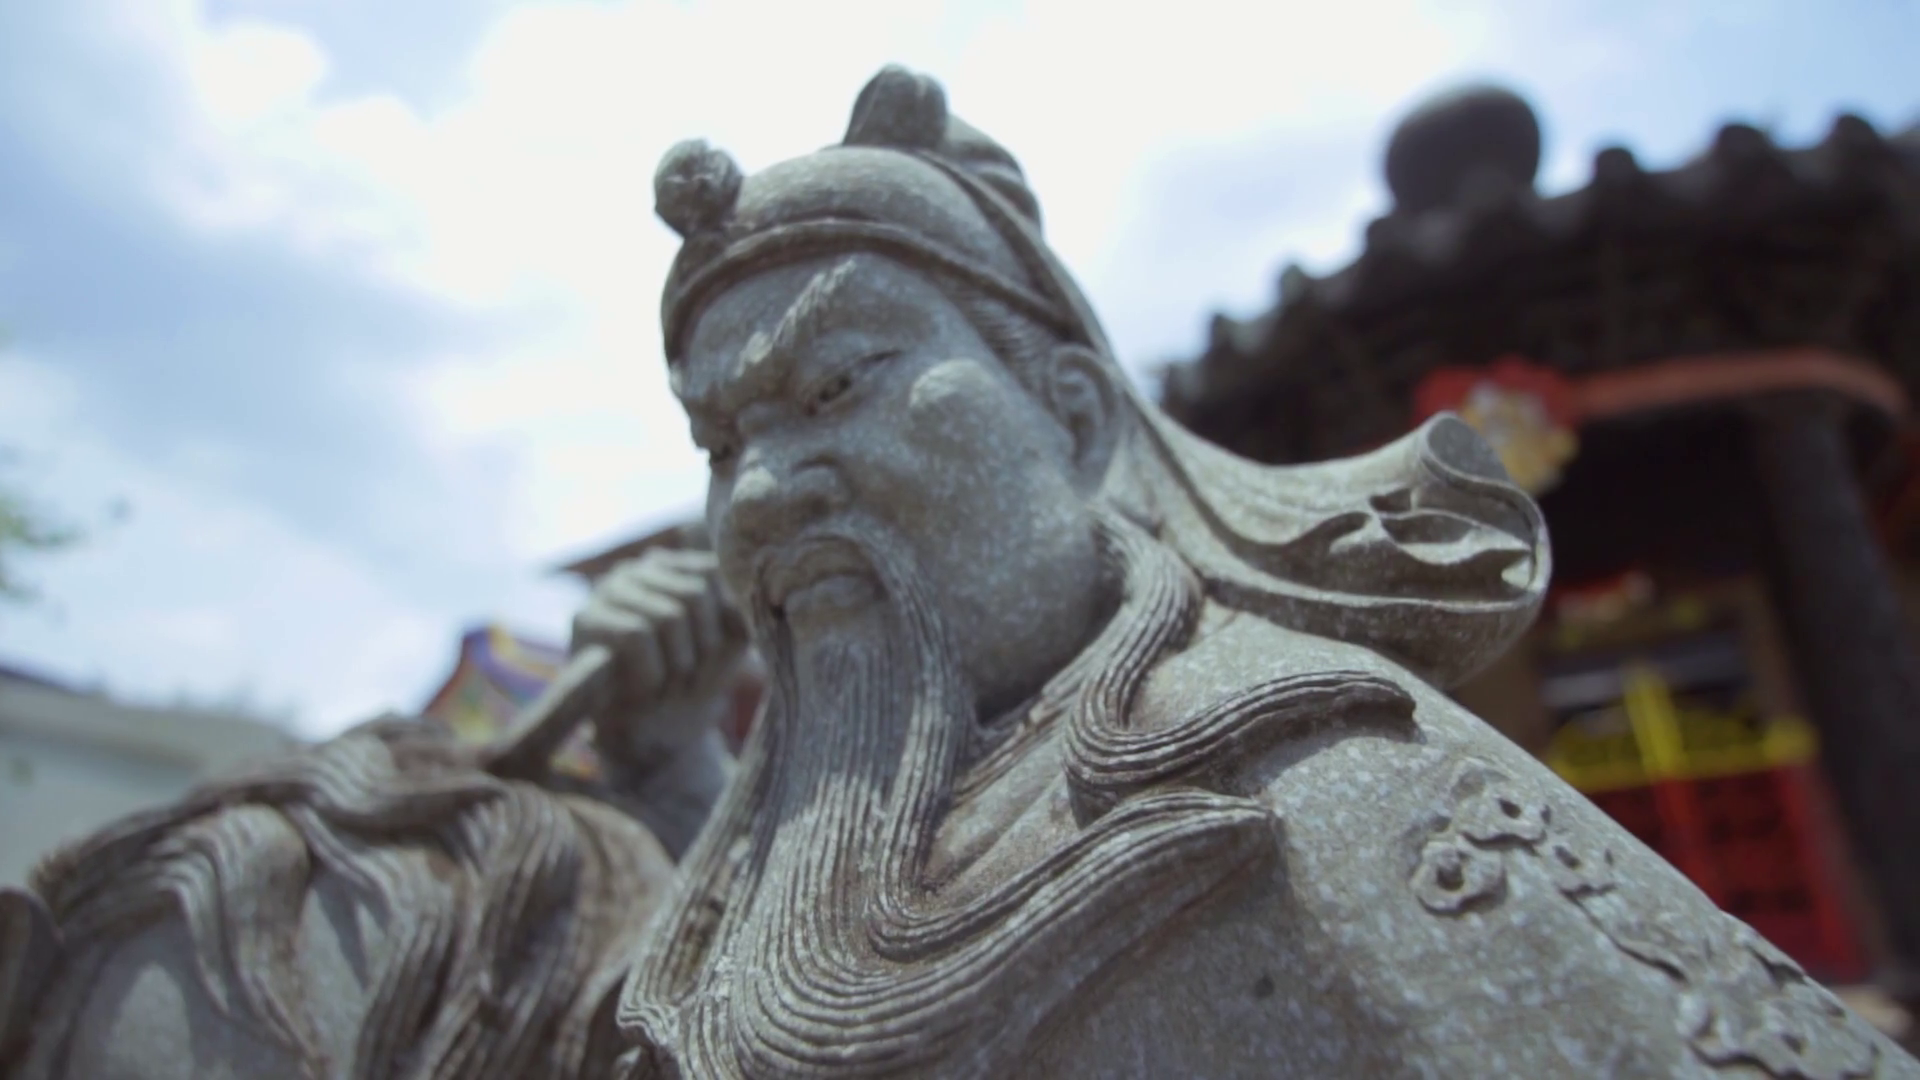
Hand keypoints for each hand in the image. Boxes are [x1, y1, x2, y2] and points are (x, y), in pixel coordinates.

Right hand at [570, 547, 746, 760]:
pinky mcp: (585, 620)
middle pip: (694, 594)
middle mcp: (636, 569)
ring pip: (668, 615)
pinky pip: (635, 634)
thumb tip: (732, 577)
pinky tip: (643, 690)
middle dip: (700, 649)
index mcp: (672, 566)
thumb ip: (736, 605)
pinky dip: (651, 673)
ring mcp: (606, 590)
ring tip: (665, 685)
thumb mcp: (730, 641)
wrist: (656, 740)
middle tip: (685, 680)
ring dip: (677, 666)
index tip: (709, 658)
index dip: (720, 623)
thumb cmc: (695, 684)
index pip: (710, 572)